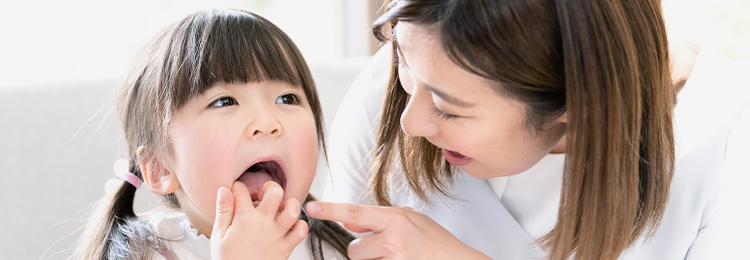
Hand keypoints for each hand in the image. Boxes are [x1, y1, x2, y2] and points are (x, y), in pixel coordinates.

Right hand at [211, 181, 307, 259]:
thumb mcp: (219, 235)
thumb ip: (223, 211)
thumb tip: (225, 190)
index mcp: (244, 219)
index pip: (241, 189)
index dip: (238, 187)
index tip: (237, 193)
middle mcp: (263, 223)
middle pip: (275, 191)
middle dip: (269, 188)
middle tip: (263, 196)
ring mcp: (277, 234)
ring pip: (293, 209)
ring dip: (288, 205)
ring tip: (279, 209)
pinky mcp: (286, 246)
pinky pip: (302, 231)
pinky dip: (300, 225)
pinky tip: (289, 226)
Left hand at [305, 201, 490, 259]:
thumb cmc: (437, 243)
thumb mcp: (411, 220)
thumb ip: (381, 220)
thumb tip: (352, 223)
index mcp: (396, 218)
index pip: (355, 212)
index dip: (330, 210)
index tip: (310, 207)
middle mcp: (394, 237)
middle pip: (354, 249)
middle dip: (364, 252)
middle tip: (386, 250)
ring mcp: (396, 257)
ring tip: (399, 257)